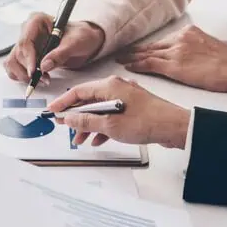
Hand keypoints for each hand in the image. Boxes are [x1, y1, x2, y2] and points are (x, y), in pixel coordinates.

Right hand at [4, 13, 104, 83]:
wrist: (84, 41)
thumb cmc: (80, 36)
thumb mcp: (74, 43)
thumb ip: (59, 54)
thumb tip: (44, 66)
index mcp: (36, 21)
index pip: (25, 41)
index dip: (28, 58)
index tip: (34, 72)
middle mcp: (27, 31)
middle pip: (17, 54)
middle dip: (29, 70)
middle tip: (44, 79)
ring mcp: (25, 44)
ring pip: (13, 62)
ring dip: (24, 75)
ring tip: (43, 79)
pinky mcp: (25, 56)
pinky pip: (15, 68)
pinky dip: (22, 76)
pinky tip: (37, 78)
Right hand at [45, 76, 189, 147]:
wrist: (174, 127)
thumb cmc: (147, 121)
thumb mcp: (110, 124)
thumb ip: (87, 120)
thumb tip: (70, 118)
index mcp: (109, 86)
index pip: (78, 91)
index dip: (63, 102)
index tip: (53, 112)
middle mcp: (117, 88)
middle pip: (88, 101)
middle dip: (76, 117)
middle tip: (67, 129)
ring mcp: (126, 98)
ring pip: (100, 111)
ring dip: (89, 125)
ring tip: (81, 139)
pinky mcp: (133, 108)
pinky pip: (111, 116)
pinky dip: (103, 127)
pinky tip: (99, 140)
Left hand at [118, 25, 226, 92]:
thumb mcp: (217, 46)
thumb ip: (205, 46)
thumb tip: (205, 51)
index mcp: (190, 33)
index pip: (164, 42)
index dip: (150, 47)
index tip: (139, 50)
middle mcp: (180, 39)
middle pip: (153, 46)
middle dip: (136, 51)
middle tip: (122, 53)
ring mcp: (176, 51)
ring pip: (148, 54)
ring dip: (132, 58)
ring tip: (121, 60)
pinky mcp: (174, 65)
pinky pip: (150, 64)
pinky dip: (138, 65)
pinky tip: (129, 67)